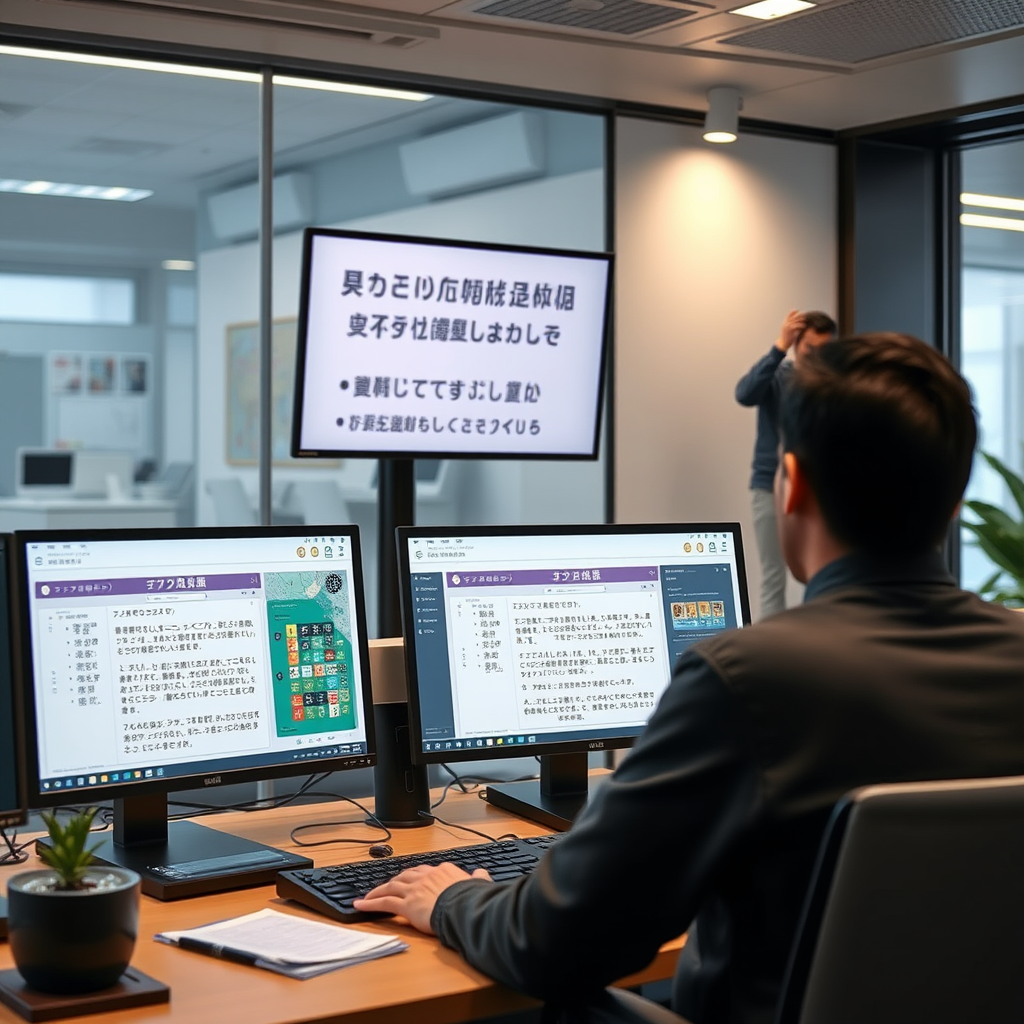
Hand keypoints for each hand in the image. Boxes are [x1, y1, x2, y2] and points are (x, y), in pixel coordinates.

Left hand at [352, 862, 491, 933]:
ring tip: (367, 897)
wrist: (463, 906)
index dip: (414, 876)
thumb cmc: (471, 898)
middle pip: (404, 876)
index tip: (409, 880)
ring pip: (390, 887)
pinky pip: (384, 904)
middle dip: (393, 882)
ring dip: (377, 891)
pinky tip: (360, 906)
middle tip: (384, 887)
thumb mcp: (478, 883)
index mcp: (442, 871)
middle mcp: (425, 877)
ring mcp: (414, 890)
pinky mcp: (406, 905)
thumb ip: (478, 878)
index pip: (423, 871)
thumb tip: (482, 873)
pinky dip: (371, 904)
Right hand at [775, 309, 805, 351]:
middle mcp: (785, 323)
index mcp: (784, 323)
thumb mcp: (789, 331)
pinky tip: (804, 326)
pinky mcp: (790, 330)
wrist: (783, 344)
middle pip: (793, 316)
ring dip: (801, 319)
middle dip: (799, 315)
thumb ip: (792, 326)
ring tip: (805, 320)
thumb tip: (799, 324)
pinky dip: (801, 325)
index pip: (789, 315)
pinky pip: (796, 325)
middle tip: (805, 314)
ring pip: (795, 320)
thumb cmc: (786, 338)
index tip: (799, 311)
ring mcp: (787, 326)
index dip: (794, 311)